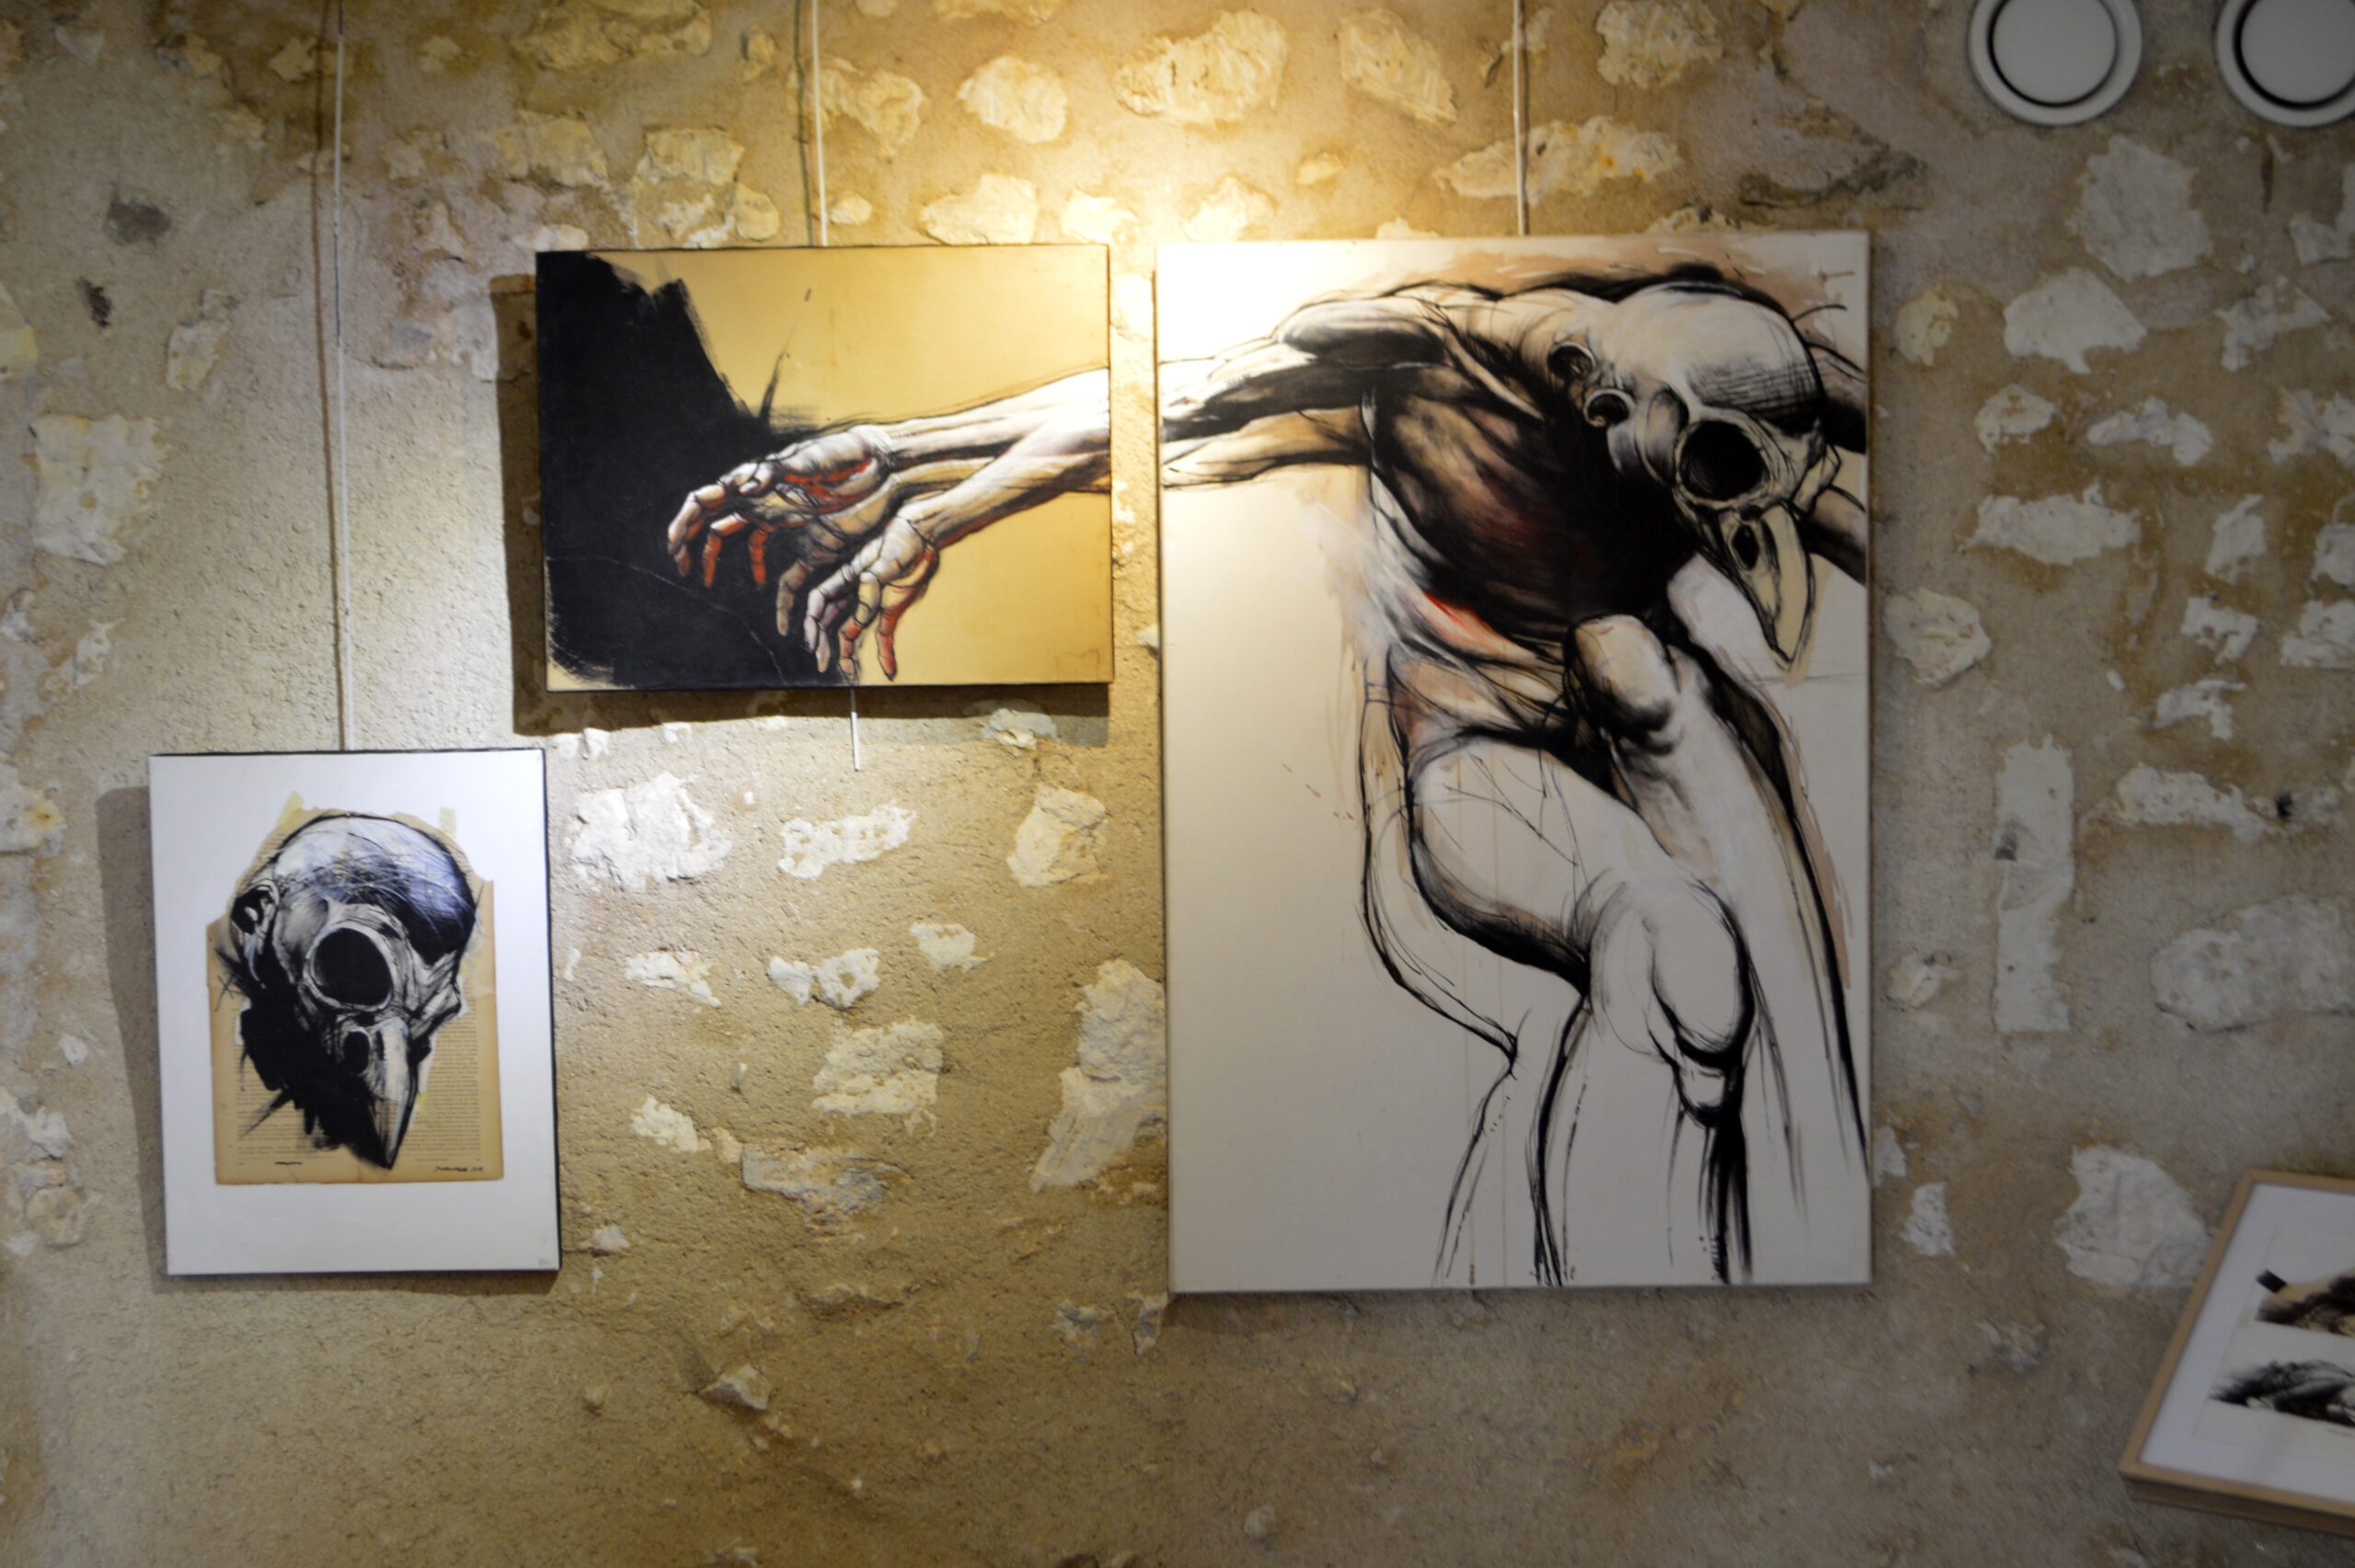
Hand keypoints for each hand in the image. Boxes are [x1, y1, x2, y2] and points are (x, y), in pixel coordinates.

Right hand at [664, 427, 890, 589]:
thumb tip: (741, 486)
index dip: (684, 521)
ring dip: (714, 555)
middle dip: (689, 540)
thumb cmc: (844, 455)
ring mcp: (772, 508)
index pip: (706, 498)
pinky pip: (762, 544)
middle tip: (681, 568)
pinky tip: (760, 583)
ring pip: (731, 533)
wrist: (876, 461)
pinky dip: (756, 563)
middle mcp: (756, 493)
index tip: (673, 547)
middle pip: (710, 517)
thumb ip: (777, 472)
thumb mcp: (811, 461)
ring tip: (706, 580)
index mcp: (754, 479)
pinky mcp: (791, 521)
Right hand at [802, 515, 940, 679]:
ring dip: (845, 652)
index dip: (812, 621)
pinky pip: (884, 634)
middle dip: (823, 642)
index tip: (811, 640)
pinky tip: (888, 670)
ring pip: (851, 631)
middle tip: (821, 664)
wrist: (924, 537)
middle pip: (830, 620)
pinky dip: (885, 653)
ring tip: (847, 674)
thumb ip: (877, 573)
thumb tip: (865, 588)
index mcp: (848, 576)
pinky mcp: (891, 609)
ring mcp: (873, 602)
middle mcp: (855, 592)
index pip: (820, 600)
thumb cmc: (904, 538)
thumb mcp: (891, 554)